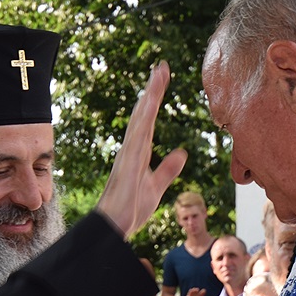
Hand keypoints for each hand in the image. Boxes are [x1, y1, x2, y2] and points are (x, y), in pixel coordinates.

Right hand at [95, 62, 188, 238]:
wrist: (113, 228)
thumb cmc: (130, 209)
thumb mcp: (156, 187)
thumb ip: (168, 170)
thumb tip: (182, 153)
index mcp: (139, 153)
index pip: (149, 121)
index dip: (155, 100)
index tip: (163, 79)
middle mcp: (132, 149)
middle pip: (144, 114)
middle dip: (152, 91)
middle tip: (162, 67)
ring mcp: (128, 155)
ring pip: (141, 121)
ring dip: (149, 98)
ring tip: (158, 76)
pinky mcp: (128, 164)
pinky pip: (137, 138)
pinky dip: (143, 120)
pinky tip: (149, 104)